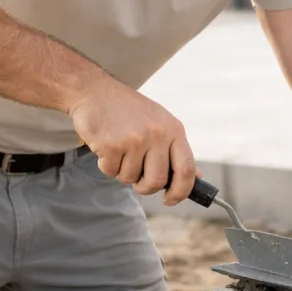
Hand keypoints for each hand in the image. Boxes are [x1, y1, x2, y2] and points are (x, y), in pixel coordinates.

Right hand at [68, 78, 197, 205]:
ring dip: (122, 171)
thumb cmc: (129, 111)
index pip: (187, 169)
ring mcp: (135, 139)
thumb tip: (197, 176)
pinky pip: (111, 172)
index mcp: (174, 130)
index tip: (170, 199)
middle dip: (145, 187)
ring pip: (130, 179)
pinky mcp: (112, 145)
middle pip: (157, 181)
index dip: (181, 191)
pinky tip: (107, 145)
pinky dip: (106, 164)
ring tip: (119, 149)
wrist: (95, 91)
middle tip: (137, 179)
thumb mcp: (160, 123)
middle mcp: (157, 134)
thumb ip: (175, 150)